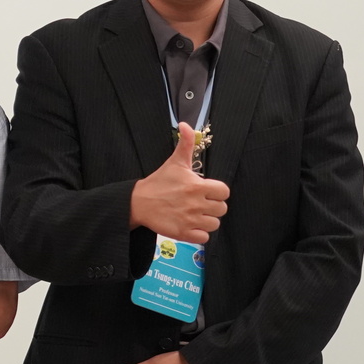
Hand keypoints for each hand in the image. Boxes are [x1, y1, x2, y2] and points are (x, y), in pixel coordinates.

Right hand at [129, 122, 228, 243]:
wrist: (138, 202)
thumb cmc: (159, 182)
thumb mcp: (175, 162)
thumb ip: (186, 143)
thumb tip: (186, 124)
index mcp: (197, 186)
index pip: (224, 192)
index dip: (217, 192)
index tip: (206, 192)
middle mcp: (196, 204)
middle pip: (222, 209)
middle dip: (212, 207)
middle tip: (199, 204)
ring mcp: (190, 220)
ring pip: (214, 224)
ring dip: (206, 221)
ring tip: (195, 215)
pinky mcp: (183, 233)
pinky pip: (204, 238)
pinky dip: (199, 234)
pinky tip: (189, 225)